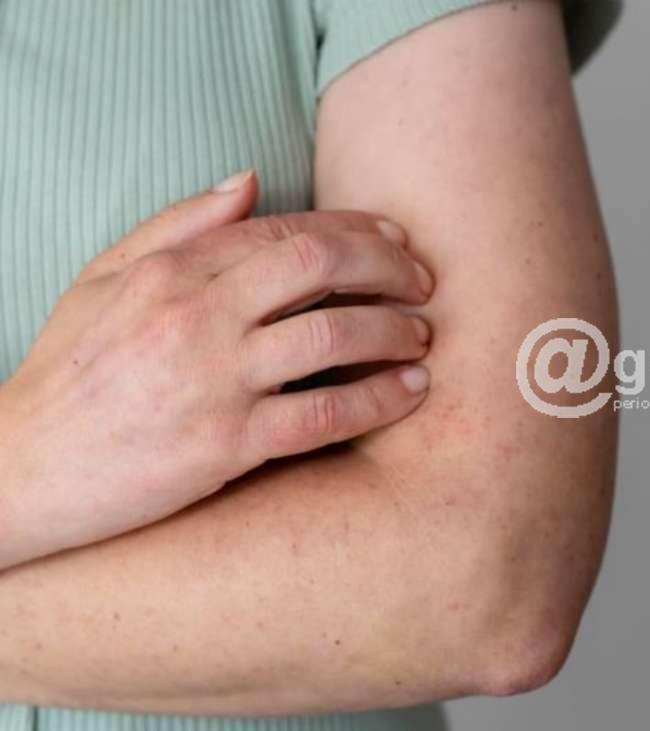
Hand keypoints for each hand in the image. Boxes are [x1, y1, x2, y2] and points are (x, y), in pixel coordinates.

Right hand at [0, 171, 434, 568]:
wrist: (21, 470)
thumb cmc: (69, 372)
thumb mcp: (104, 280)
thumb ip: (178, 226)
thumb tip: (250, 180)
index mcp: (172, 271)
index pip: (287, 230)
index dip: (356, 232)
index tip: (396, 242)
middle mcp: (197, 316)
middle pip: (321, 267)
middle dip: (389, 269)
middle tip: (425, 285)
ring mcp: (215, 381)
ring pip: (334, 337)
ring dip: (394, 332)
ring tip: (423, 337)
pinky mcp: (228, 445)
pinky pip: (325, 416)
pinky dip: (379, 399)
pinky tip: (411, 391)